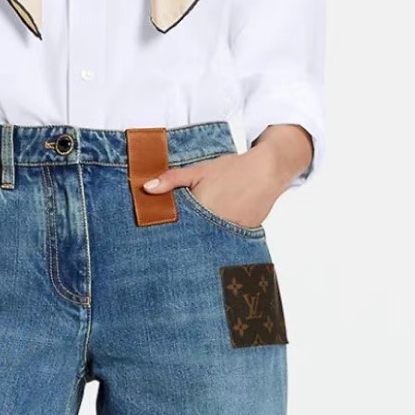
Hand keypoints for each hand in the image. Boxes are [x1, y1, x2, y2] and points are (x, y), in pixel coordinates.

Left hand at [142, 149, 281, 228]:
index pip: (177, 227)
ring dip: (203, 240)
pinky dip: (220, 239)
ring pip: (210, 241)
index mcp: (201, 210)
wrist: (267, 170)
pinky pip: (227, 241)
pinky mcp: (244, 235)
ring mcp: (232, 232)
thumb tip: (147, 187)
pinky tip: (215, 236)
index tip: (159, 236)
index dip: (169, 231)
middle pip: (193, 238)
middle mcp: (216, 225)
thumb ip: (172, 180)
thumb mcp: (199, 170)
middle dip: (184, 240)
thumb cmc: (231, 169)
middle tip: (174, 244)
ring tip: (195, 242)